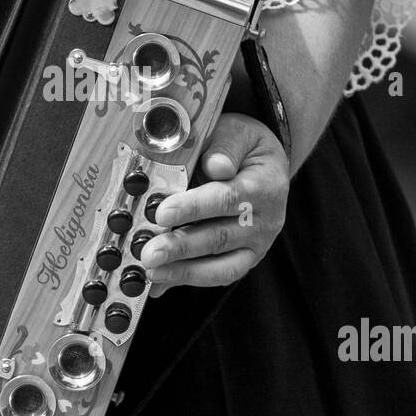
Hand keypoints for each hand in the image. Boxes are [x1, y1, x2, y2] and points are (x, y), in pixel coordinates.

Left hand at [140, 113, 288, 289]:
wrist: (266, 167)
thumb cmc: (244, 148)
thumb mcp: (238, 133)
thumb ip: (224, 147)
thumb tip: (215, 167)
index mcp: (265, 186)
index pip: (227, 198)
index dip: (194, 207)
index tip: (163, 213)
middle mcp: (265, 221)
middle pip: (220, 237)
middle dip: (181, 247)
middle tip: (149, 253)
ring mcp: (256, 245)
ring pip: (221, 267)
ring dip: (182, 271)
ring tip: (150, 270)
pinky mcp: (244, 260)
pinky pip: (216, 276)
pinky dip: (186, 280)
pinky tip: (158, 282)